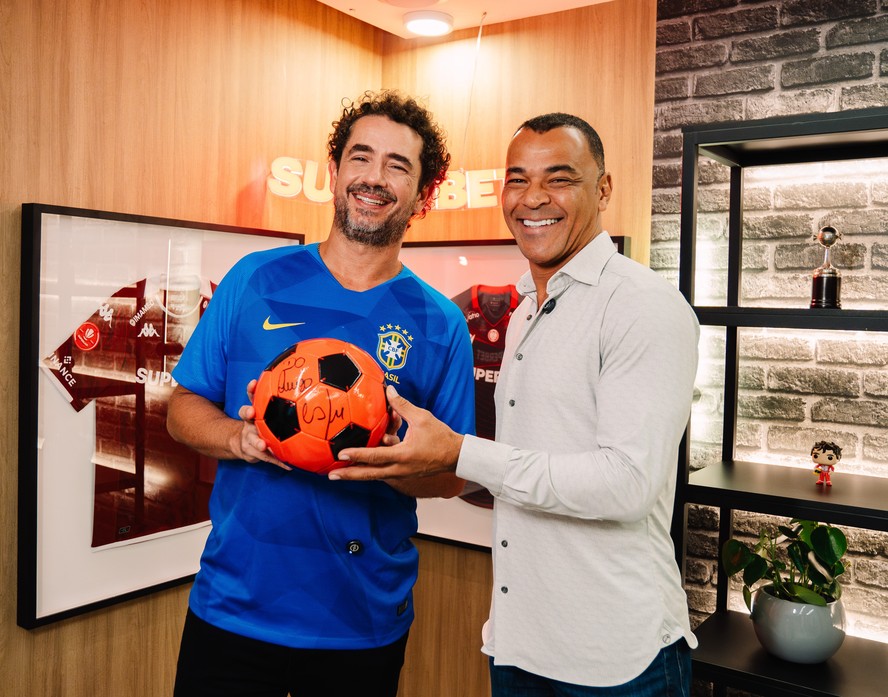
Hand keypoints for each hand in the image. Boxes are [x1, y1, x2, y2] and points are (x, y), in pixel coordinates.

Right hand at [234, 379, 290, 470]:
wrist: (242, 444)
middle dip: (247, 413)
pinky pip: (266, 458)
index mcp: (253, 412)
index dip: (251, 390)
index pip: (250, 398)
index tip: (253, 383)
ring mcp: (248, 438)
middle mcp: (249, 423)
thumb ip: (280, 404)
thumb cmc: (261, 425)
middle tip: (251, 413)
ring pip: (251, 440)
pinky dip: (278, 462)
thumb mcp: (266, 414)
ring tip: (262, 445)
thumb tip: (308, 390)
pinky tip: (289, 467)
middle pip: (245, 416)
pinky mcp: (252, 453)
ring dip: (257, 442)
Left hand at [328, 385, 462, 481]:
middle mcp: (399, 469)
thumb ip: (403, 405)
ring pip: (374, 476)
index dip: (357, 455)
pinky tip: (359, 466)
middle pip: (369, 474)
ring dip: (357, 474)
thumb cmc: (440, 436)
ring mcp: (401, 474)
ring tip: (339, 473)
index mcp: (403, 455)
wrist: (455, 456)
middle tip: (331, 475)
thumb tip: (388, 390)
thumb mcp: (422, 418)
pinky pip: (382, 473)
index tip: (341, 454)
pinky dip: (370, 470)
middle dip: (349, 475)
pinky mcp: (403, 474)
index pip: (375, 456)